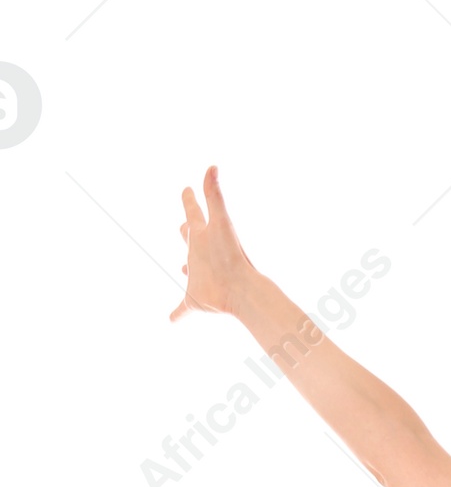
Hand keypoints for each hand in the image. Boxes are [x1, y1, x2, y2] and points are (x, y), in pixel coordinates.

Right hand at [169, 166, 255, 321]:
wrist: (244, 291)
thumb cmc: (232, 257)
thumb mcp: (220, 222)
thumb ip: (215, 195)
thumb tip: (213, 165)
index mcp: (202, 236)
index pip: (194, 212)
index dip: (189, 200)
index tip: (187, 189)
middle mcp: (201, 255)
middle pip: (191, 237)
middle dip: (186, 228)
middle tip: (182, 223)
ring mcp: (199, 277)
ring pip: (191, 270)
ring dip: (187, 267)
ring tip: (183, 267)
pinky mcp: (196, 300)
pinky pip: (183, 309)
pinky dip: (176, 315)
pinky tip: (171, 321)